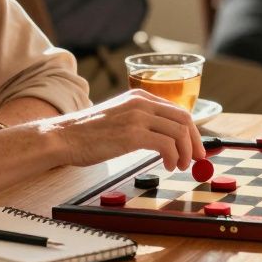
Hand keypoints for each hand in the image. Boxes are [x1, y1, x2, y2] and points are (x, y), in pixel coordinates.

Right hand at [50, 90, 205, 170]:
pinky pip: (167, 145)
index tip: (195, 146)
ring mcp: (137, 117)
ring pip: (179, 132)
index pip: (178, 110)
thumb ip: (140, 121)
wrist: (64, 136)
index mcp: (140, 96)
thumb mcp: (119, 117)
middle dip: (195, 141)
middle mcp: (141, 102)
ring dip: (186, 152)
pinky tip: (168, 165)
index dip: (192, 131)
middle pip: (184, 119)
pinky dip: (174, 157)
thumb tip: (165, 138)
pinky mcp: (132, 134)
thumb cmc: (88, 133)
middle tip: (197, 158)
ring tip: (180, 165)